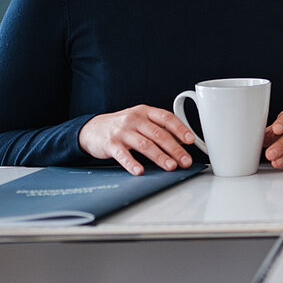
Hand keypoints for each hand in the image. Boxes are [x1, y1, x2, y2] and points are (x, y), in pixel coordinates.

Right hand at [79, 105, 194, 175]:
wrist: (92, 129)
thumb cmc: (122, 126)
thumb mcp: (140, 121)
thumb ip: (159, 128)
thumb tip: (181, 142)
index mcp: (145, 111)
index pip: (167, 118)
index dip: (180, 129)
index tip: (190, 140)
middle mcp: (134, 119)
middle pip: (159, 134)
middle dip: (175, 149)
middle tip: (185, 160)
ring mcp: (122, 131)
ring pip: (145, 145)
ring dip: (160, 157)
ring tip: (170, 166)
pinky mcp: (110, 144)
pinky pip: (123, 155)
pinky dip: (132, 163)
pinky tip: (139, 171)